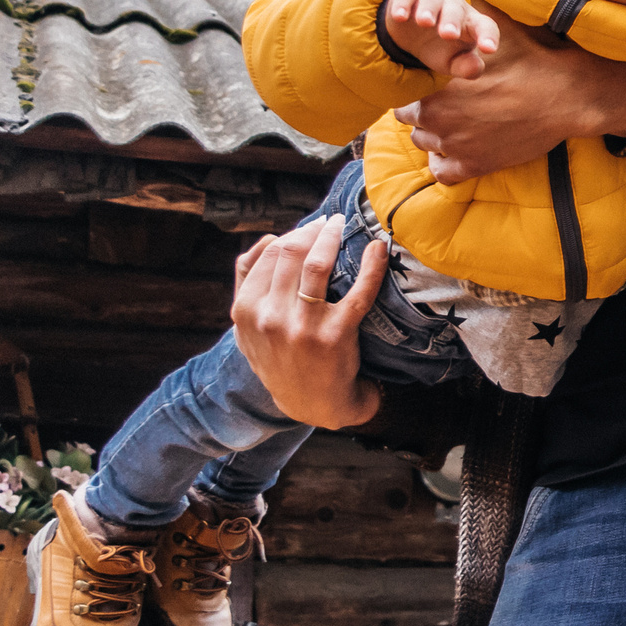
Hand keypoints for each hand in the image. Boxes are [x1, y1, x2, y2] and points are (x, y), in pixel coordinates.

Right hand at [232, 216, 387, 428]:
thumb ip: (248, 282)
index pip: (269, 254)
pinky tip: (378, 250)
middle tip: (331, 222)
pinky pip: (358, 292)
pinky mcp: (336, 335)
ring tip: (344, 225)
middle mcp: (270, 317)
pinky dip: (372, 266)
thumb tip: (269, 238)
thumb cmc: (280, 356)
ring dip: (333, 237)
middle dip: (314, 230)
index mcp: (246, 311)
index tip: (312, 227)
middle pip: (291, 253)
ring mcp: (303, 326)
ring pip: (317, 265)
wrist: (310, 402)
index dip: (293, 234)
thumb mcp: (248, 326)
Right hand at [383, 0, 499, 80]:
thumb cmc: (441, 48)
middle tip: (449, 35)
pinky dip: (403, 5)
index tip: (488, 50)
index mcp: (471, 23)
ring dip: (429, 10)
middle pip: (456, 9)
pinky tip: (400, 17)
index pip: (485, 26)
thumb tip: (475, 69)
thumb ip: (466, 67)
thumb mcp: (453, 62)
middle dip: (452, 21)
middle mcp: (453, 5)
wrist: (412, 34)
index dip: (488, 36)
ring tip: (425, 22)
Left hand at [391, 0, 625, 181]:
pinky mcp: (472, 166)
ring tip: (466, 118)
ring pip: (425, 143)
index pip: (405, 90)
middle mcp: (436, 119)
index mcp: (433, 84)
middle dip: (427, 108)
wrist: (568, 95)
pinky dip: (449, 160)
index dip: (423, 82)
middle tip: (456, 99)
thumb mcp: (484, 14)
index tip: (444, 79)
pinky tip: (468, 143)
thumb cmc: (528, 54)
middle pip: (410, 118)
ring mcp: (454, 146)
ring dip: (438, 133)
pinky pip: (443, 171)